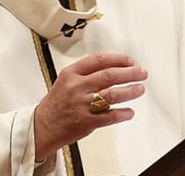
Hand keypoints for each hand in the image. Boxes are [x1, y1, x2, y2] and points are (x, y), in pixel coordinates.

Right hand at [33, 52, 147, 160]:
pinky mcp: (86, 122)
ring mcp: (81, 105)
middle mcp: (76, 87)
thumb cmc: (58, 102)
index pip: (99, 60)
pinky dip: (123, 114)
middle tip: (142, 73)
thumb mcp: (67, 80)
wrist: (43, 126)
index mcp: (71, 73)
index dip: (118, 59)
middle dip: (130, 73)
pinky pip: (110, 116)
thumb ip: (87, 73)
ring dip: (130, 91)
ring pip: (112, 95)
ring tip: (140, 89)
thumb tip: (115, 66)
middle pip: (109, 76)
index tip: (130, 61)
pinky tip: (130, 112)